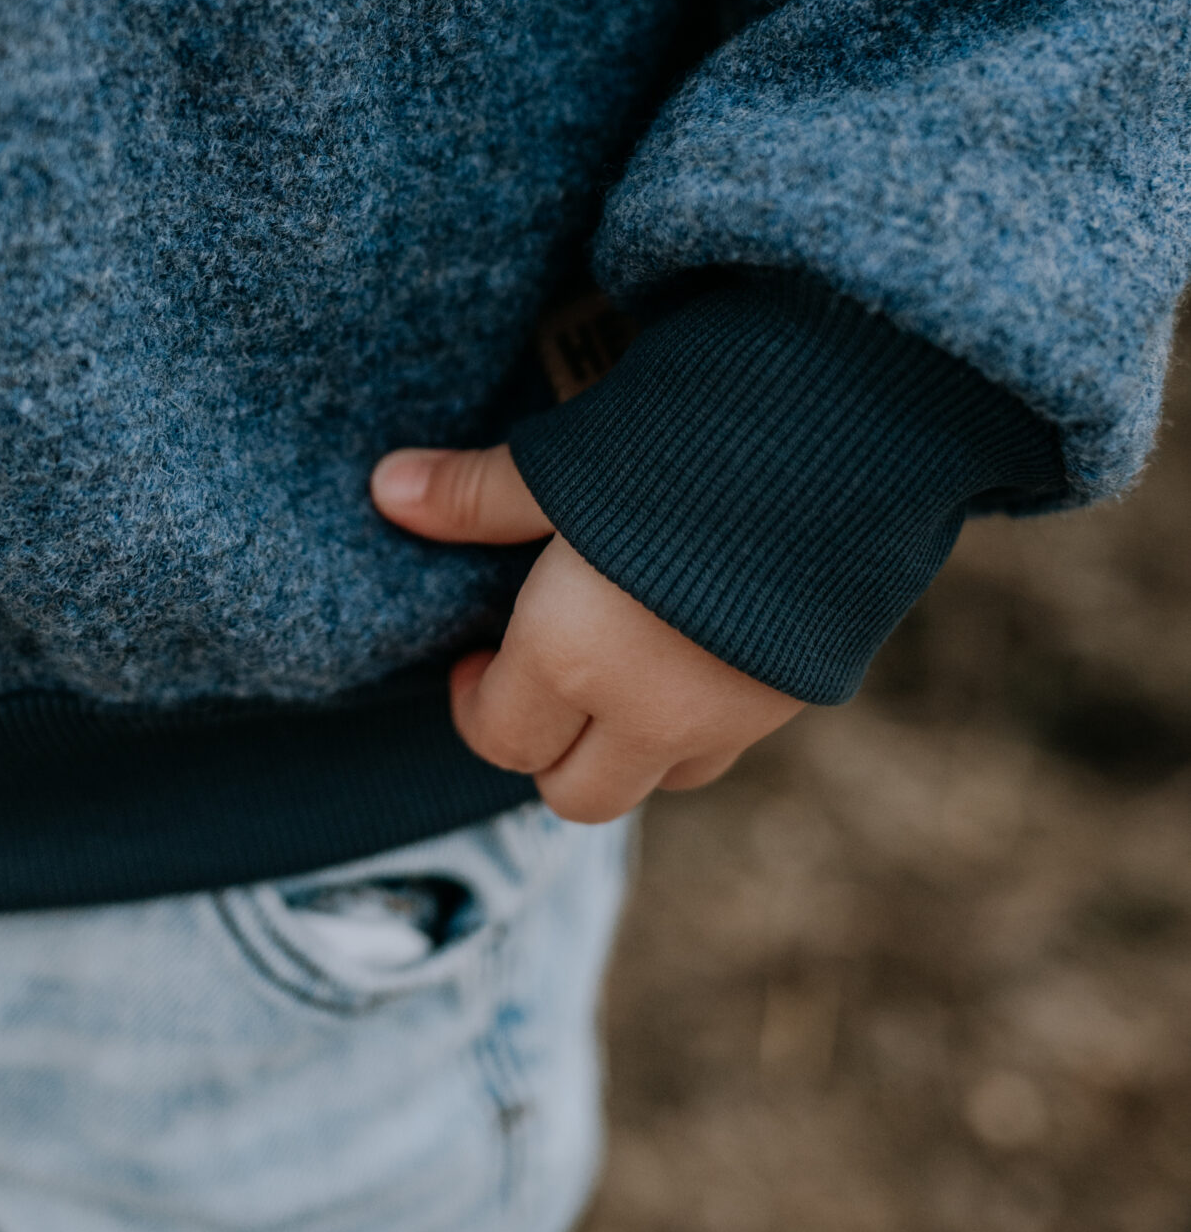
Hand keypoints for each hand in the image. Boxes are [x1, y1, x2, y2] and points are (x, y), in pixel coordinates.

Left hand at [370, 442, 800, 821]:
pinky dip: (693, 721)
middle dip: (545, 748)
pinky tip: (691, 641)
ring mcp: (734, 717)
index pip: (501, 740)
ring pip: (659, 780)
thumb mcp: (565, 461)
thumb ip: (474, 495)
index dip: (475, 705)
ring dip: (625, 746)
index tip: (478, 655)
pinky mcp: (799, 698)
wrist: (847, 437)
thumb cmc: (687, 439)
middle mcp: (652, 712)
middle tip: (540, 672)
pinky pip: (726, 745)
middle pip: (576, 793)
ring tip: (618, 662)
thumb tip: (385, 489)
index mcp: (571, 659)